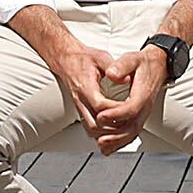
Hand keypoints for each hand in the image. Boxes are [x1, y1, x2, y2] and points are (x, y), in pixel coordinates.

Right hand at [36, 38, 147, 152]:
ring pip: (90, 129)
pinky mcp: (80, 109)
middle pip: (94, 124)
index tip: (127, 109)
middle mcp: (80, 99)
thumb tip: (127, 79)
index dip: (114, 110)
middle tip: (128, 125)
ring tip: (122, 131)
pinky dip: (100, 133)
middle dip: (112, 128)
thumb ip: (113, 67)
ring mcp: (79, 106)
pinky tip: (112, 132)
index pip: (99, 105)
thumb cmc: (83, 58)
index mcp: (85, 86)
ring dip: (106, 134)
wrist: (65, 58)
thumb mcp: (101, 57)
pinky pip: (88, 126)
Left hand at [89, 47, 174, 147]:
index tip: (101, 116)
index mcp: (143, 93)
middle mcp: (145, 106)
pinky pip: (132, 132)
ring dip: (118, 142)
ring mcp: (144, 113)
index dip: (115, 114)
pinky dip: (121, 141)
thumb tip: (111, 74)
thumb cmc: (143, 63)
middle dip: (116, 135)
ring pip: (133, 132)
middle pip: (132, 126)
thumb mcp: (132, 58)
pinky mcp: (140, 116)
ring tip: (103, 147)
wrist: (159, 65)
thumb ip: (121, 66)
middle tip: (100, 139)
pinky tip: (109, 147)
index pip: (131, 108)